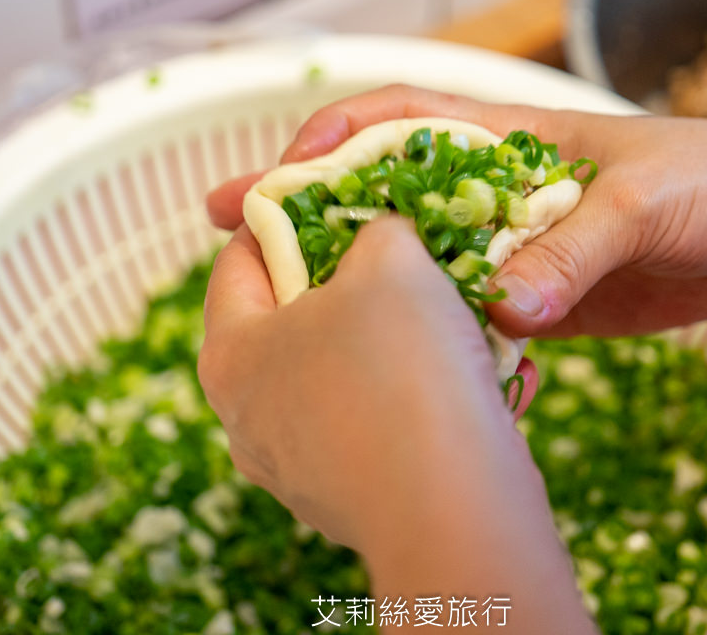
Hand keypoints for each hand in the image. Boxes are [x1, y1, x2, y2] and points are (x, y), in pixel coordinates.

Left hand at [200, 218, 594, 632]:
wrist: (455, 513)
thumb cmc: (405, 369)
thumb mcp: (392, 260)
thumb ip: (375, 229)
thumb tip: (381, 235)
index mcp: (230, 353)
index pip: (239, 256)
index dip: (290, 212)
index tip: (341, 192)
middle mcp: (248, 417)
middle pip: (296, 318)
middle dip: (358, 281)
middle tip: (408, 253)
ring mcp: (297, 468)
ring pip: (348, 374)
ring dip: (402, 341)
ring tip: (455, 318)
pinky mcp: (351, 500)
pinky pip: (384, 424)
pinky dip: (424, 396)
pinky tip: (475, 382)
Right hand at [207, 84, 706, 338]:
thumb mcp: (639, 205)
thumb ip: (572, 252)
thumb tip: (508, 310)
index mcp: (506, 138)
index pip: (398, 120)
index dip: (330, 138)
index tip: (279, 173)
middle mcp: (493, 190)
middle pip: (380, 193)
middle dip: (306, 208)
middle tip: (228, 233)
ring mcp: (509, 247)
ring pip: (410, 261)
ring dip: (349, 278)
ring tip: (279, 308)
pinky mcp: (537, 299)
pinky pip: (463, 316)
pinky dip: (424, 333)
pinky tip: (381, 360)